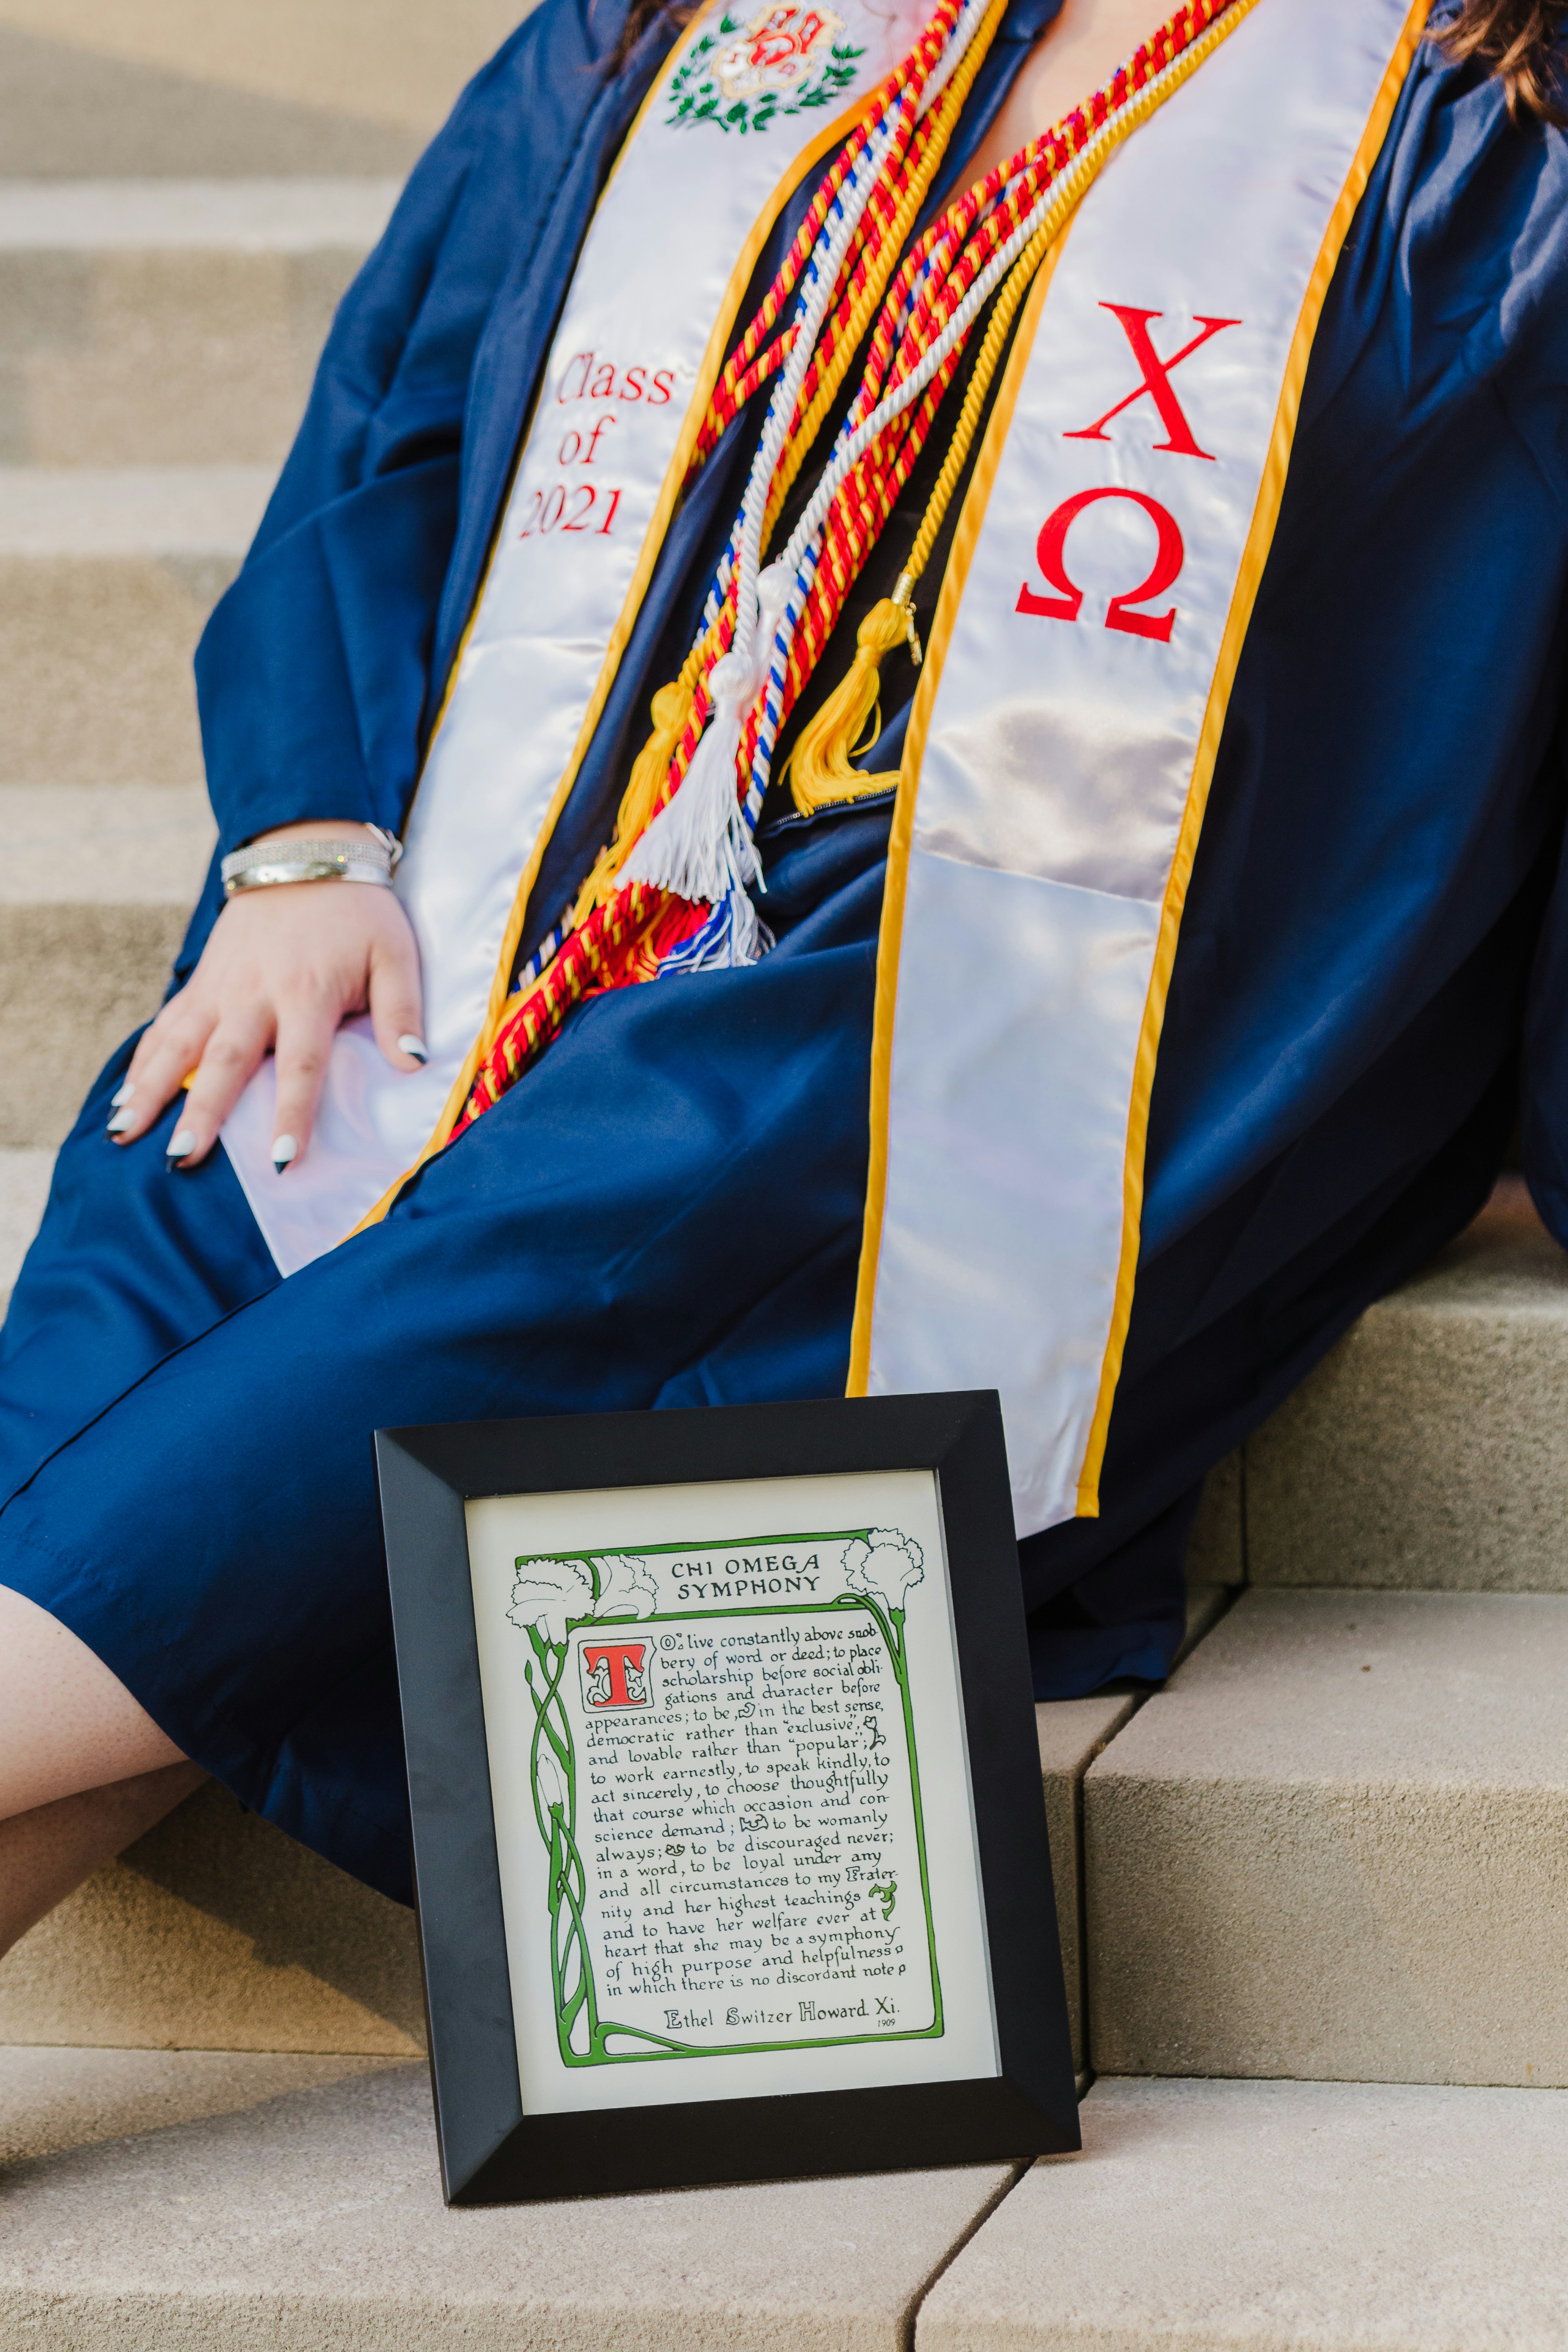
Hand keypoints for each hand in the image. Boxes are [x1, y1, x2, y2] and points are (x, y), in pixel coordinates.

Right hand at [106, 821, 424, 1172]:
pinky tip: (125, 1096)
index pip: (300, 1064)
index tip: (281, 1158)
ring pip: (179, 1044)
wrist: (305, 856)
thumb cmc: (357, 914)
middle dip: (203, 1111)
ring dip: (151, 1089)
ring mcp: (220, 987)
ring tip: (125, 1132)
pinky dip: (143, 1060)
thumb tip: (414, 1064)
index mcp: (307, 993)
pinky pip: (166, 1025)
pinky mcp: (201, 981)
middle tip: (183, 1157)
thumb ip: (401, 1011)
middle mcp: (255, 993)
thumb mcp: (395, 954)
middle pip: (225, 1060)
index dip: (291, 1112)